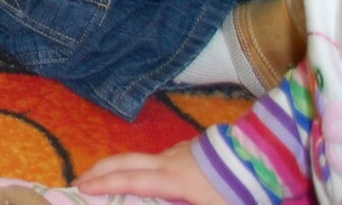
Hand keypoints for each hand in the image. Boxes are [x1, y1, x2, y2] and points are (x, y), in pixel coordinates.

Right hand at [73, 140, 226, 204]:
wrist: (261, 159)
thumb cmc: (238, 192)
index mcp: (173, 179)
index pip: (131, 181)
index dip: (104, 184)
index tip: (81, 188)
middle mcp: (168, 161)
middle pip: (125, 161)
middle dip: (99, 170)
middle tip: (79, 181)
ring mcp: (178, 152)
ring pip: (140, 158)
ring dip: (118, 167)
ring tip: (106, 181)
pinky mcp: (189, 149)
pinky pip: (158, 158)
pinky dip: (140, 166)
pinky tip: (146, 176)